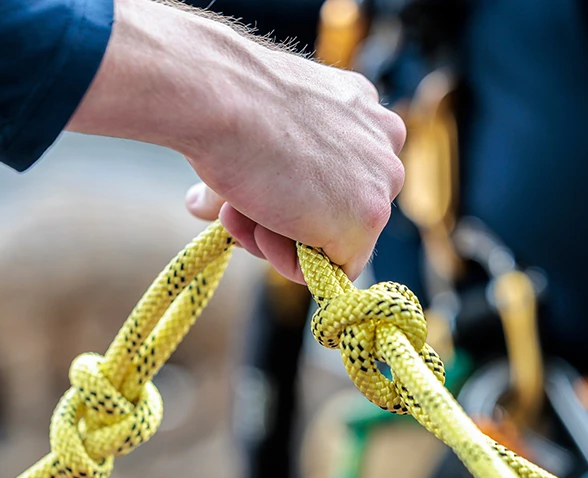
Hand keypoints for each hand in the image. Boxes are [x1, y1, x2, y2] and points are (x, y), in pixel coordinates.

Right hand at [67, 0, 404, 282]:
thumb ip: (251, 173)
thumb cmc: (224, 104)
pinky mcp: (368, 218)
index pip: (337, 177)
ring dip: (280, 239)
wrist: (221, 98)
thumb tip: (203, 205)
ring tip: (238, 215)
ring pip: (337, 240)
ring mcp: (381, 181)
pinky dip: (292, 263)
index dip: (287, 195)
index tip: (249, 193)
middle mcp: (384, 139)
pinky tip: (261, 231)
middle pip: (339, 208)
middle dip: (283, 219)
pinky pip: (335, 269)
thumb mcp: (251, 134)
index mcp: (360, 108)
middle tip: (234, 210)